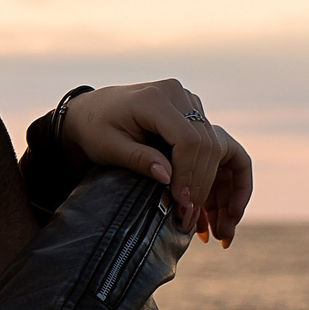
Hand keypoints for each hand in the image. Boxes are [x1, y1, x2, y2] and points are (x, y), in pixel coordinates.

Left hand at [61, 80, 253, 245]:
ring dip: (209, 181)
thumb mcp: (109, 147)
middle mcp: (177, 95)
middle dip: (201, 182)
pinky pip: (211, 143)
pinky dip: (209, 171)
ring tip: (196, 211)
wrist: (94, 110)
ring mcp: (189, 102)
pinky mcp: (193, 112)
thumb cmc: (96, 129)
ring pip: (214, 144)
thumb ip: (138, 159)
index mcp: (154, 99)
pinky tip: (200, 196)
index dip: (189, 174)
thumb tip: (167, 177)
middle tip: (189, 214)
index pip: (188, 139)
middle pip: (206, 142)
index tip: (181, 202)